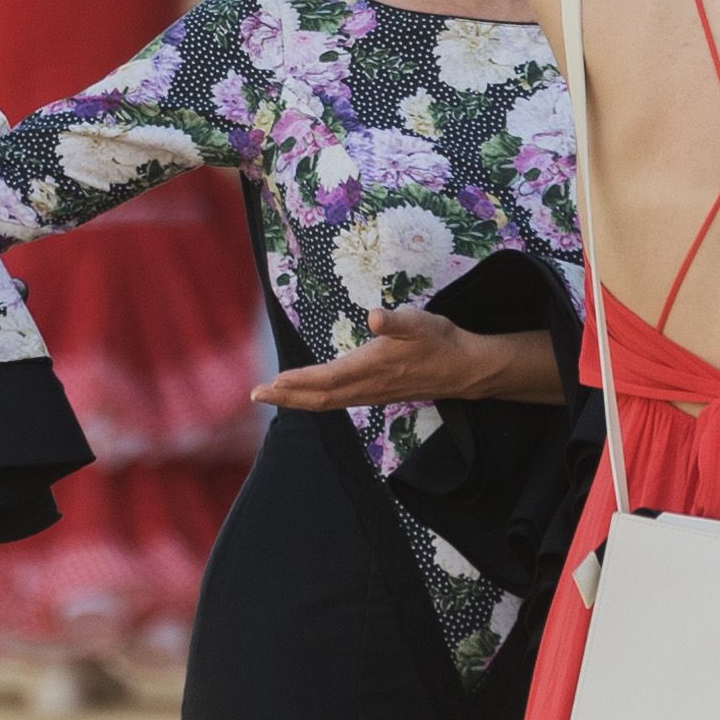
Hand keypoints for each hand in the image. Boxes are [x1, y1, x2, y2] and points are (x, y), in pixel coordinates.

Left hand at [255, 307, 505, 411]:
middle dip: (287, 396)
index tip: (273, 382)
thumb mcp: (420, 322)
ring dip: (297, 399)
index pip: (328, 378)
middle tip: (256, 395)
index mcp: (373, 366)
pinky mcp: (376, 394)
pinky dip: (315, 399)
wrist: (464, 369)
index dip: (300, 381)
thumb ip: (396, 321)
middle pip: (320, 397)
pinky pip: (337, 401)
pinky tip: (307, 395)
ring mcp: (371, 393)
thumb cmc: (440, 341)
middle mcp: (368, 385)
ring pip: (327, 402)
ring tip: (272, 394)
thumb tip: (374, 316)